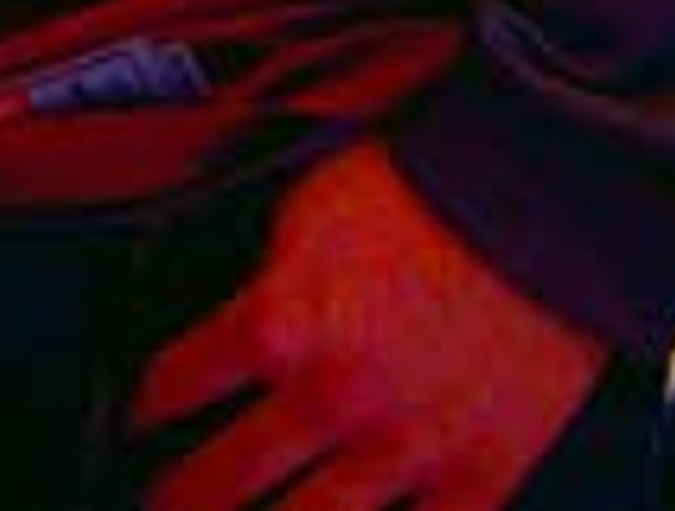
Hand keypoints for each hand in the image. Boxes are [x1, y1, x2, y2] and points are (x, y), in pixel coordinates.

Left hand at [127, 141, 604, 510]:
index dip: (141, 409)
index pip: (173, 387)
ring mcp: (405, 449)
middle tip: (158, 506)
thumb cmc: (426, 194)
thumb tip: (222, 327)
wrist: (542, 202)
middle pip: (222, 482)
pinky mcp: (478, 478)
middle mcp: (333, 400)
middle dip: (177, 502)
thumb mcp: (302, 218)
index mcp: (279, 326)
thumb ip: (259, 285)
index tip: (132, 425)